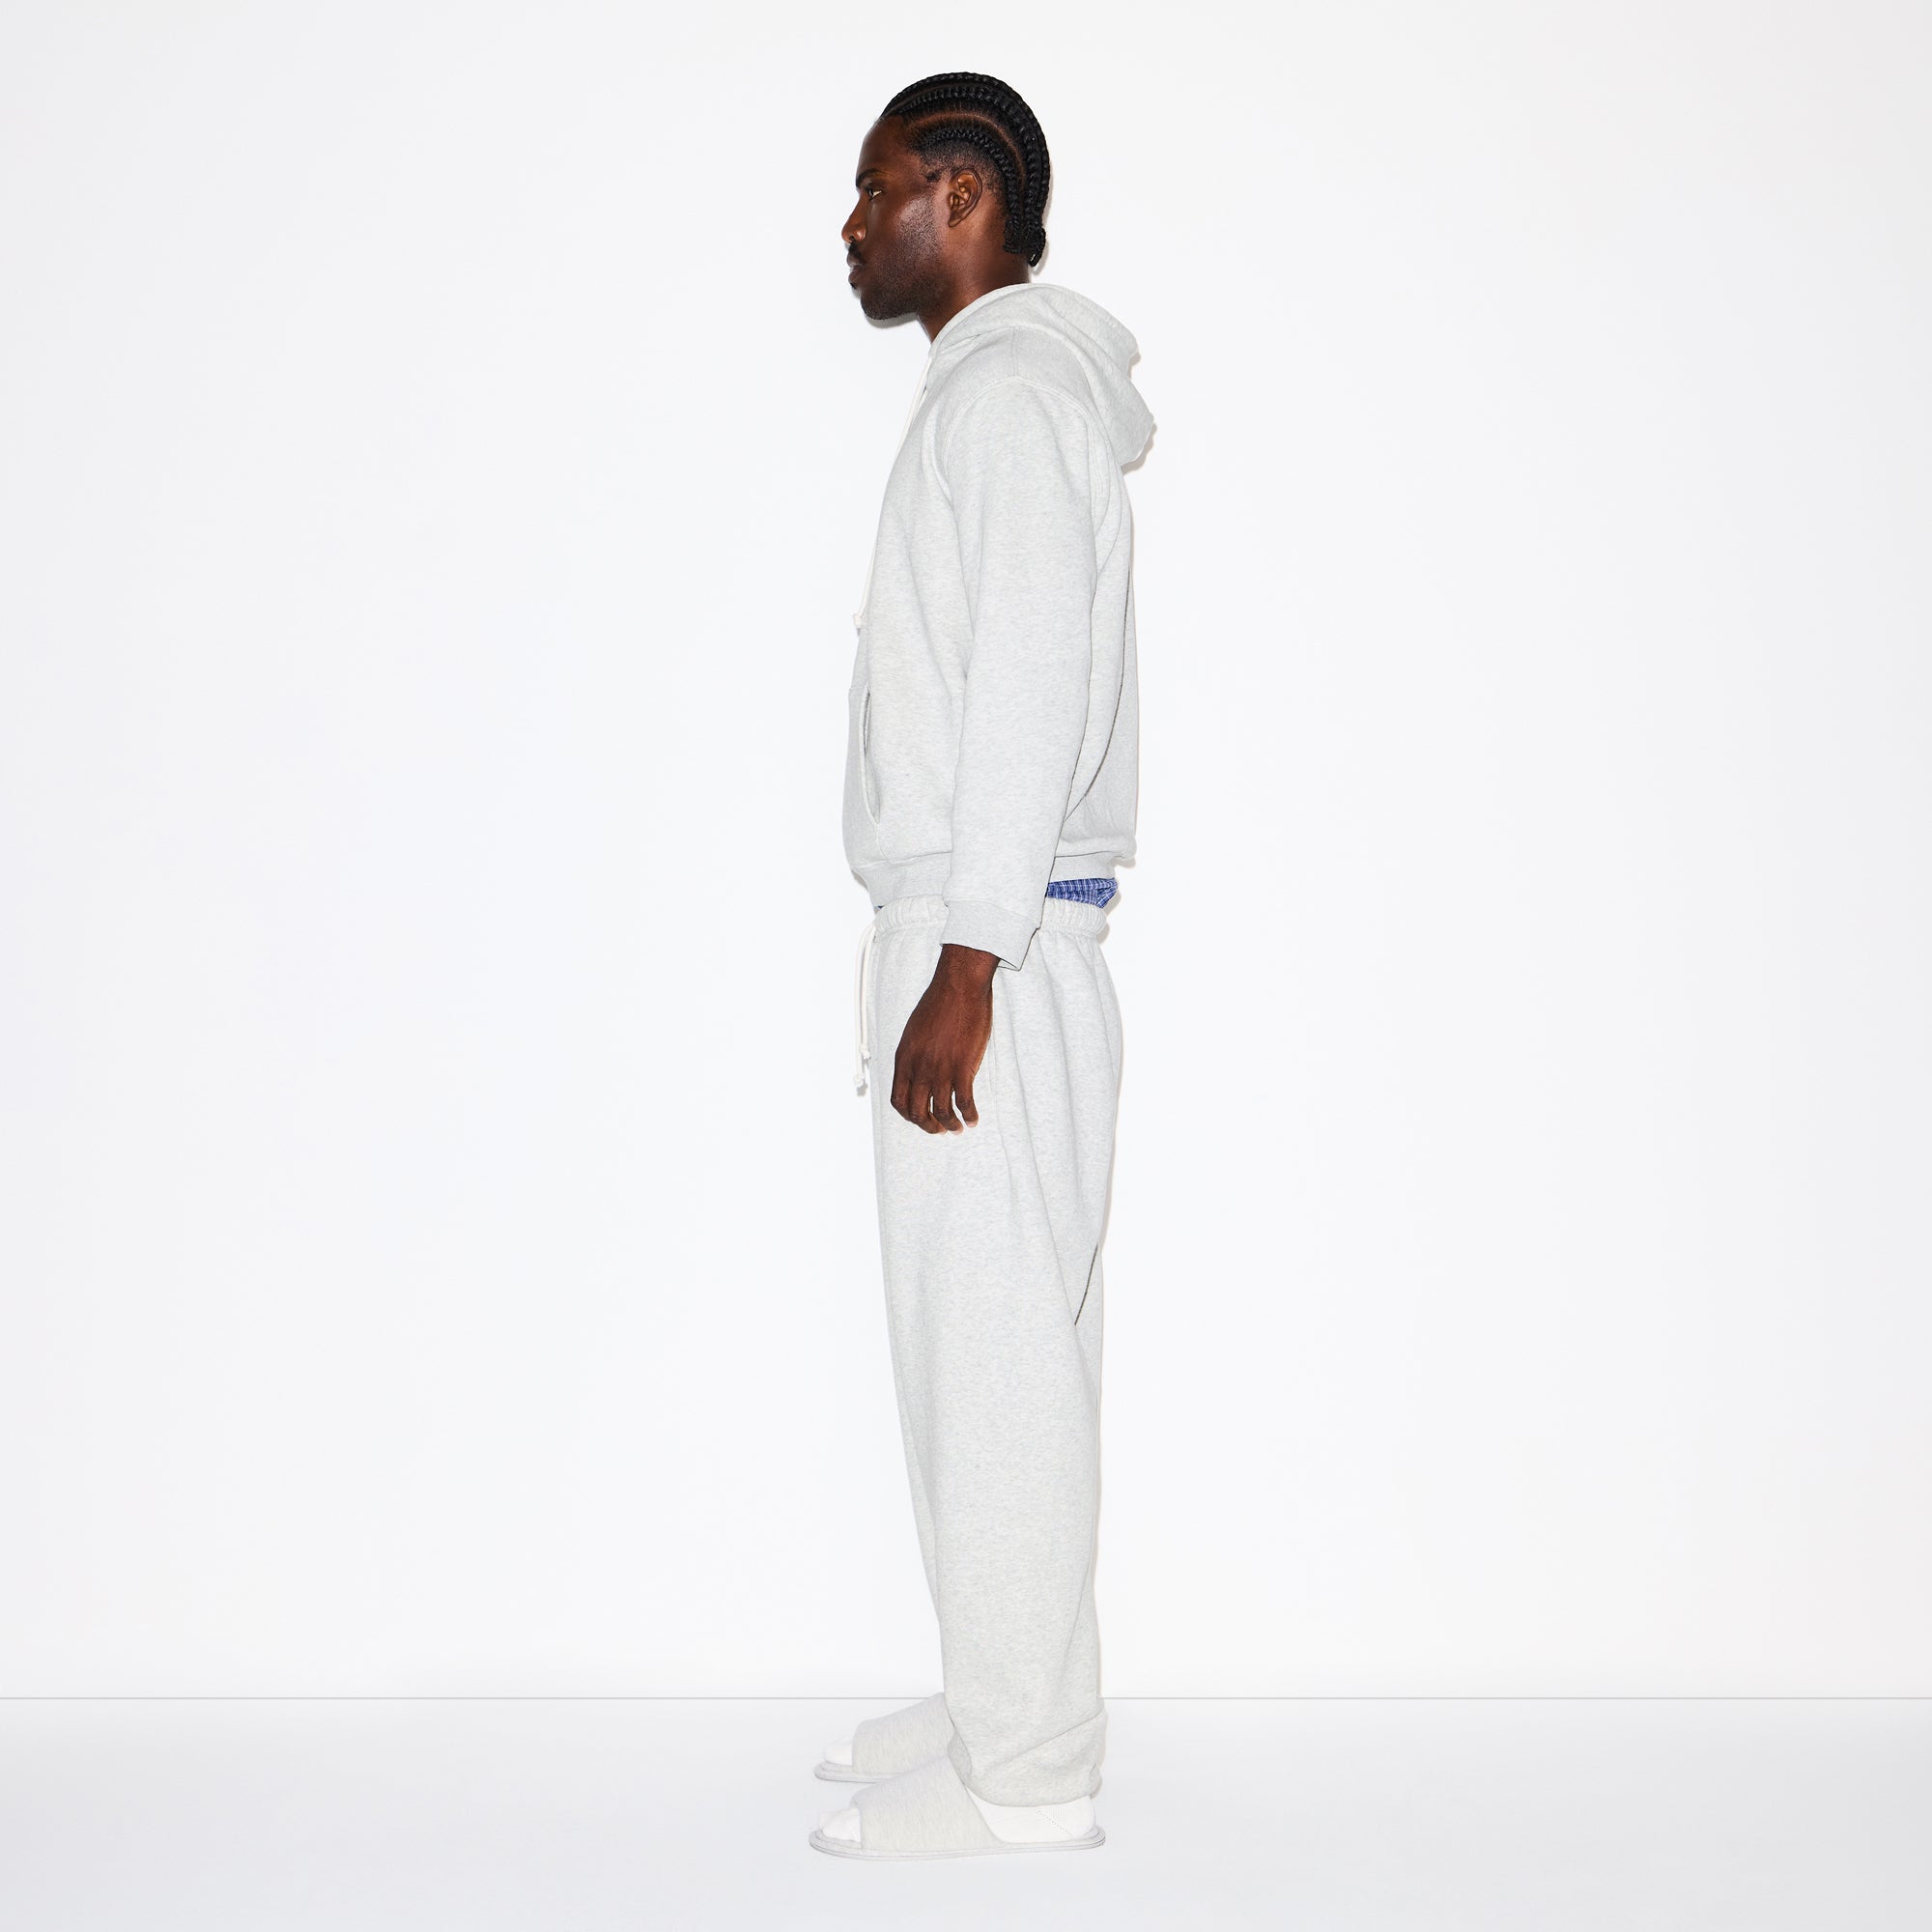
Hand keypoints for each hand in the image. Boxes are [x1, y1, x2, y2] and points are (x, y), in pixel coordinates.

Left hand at [890, 943, 997, 1131]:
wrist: (959, 987)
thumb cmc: (939, 1003)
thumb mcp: (914, 1031)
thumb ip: (913, 1055)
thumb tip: (916, 1072)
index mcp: (904, 1059)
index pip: (898, 1100)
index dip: (909, 1116)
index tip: (920, 1119)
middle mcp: (919, 1068)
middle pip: (917, 1111)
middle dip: (928, 1126)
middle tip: (939, 1129)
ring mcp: (940, 1069)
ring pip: (941, 1111)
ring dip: (950, 1125)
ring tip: (957, 1128)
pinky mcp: (962, 1067)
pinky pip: (964, 1101)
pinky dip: (969, 1115)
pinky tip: (973, 1119)